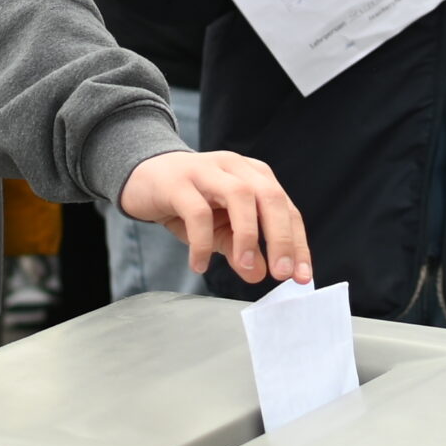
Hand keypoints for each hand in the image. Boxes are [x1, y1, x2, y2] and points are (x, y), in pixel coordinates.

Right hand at [118, 149, 310, 285]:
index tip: (303, 277)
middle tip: (282, 274)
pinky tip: (199, 265)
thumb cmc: (188, 203)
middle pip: (270, 197)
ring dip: (248, 235)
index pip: (285, 208)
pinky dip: (202, 242)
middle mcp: (235, 168)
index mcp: (254, 176)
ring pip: (239, 196)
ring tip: (247, 267)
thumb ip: (241, 249)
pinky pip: (196, 212)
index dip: (297, 243)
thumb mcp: (219, 230)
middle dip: (281, 237)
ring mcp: (207, 171)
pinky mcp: (178, 181)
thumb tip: (260, 275)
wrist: (142, 178)